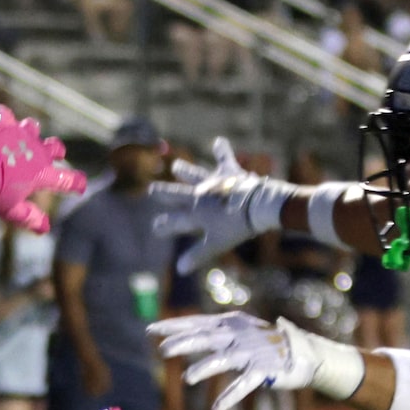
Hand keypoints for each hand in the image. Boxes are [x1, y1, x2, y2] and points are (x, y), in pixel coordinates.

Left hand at [0, 106, 83, 232]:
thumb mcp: (12, 211)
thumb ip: (30, 218)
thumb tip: (45, 228)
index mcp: (42, 174)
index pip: (67, 179)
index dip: (76, 183)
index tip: (79, 186)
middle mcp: (36, 151)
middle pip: (56, 146)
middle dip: (58, 151)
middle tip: (56, 155)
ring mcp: (20, 135)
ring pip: (33, 127)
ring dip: (31, 133)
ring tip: (24, 138)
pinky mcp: (2, 124)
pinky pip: (5, 115)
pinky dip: (3, 119)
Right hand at [146, 137, 291, 270]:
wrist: (256, 206)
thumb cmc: (236, 227)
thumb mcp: (216, 244)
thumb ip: (197, 254)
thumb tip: (179, 269)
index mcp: (197, 213)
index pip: (177, 220)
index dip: (166, 225)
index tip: (156, 227)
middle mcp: (202, 195)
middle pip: (180, 194)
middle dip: (166, 193)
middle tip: (152, 190)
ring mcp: (215, 183)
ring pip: (197, 176)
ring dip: (187, 171)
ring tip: (176, 166)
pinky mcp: (231, 173)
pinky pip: (225, 159)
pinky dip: (222, 150)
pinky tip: (219, 141)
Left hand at [150, 311, 364, 409]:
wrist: (303, 352)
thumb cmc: (266, 343)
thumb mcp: (240, 331)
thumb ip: (215, 333)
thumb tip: (185, 335)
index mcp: (231, 324)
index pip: (197, 323)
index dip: (174, 326)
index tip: (151, 330)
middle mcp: (239, 336)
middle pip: (206, 337)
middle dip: (184, 343)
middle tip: (163, 350)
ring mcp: (251, 353)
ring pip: (224, 360)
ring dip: (205, 368)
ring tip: (187, 378)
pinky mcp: (263, 371)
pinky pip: (244, 385)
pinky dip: (231, 397)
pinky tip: (217, 409)